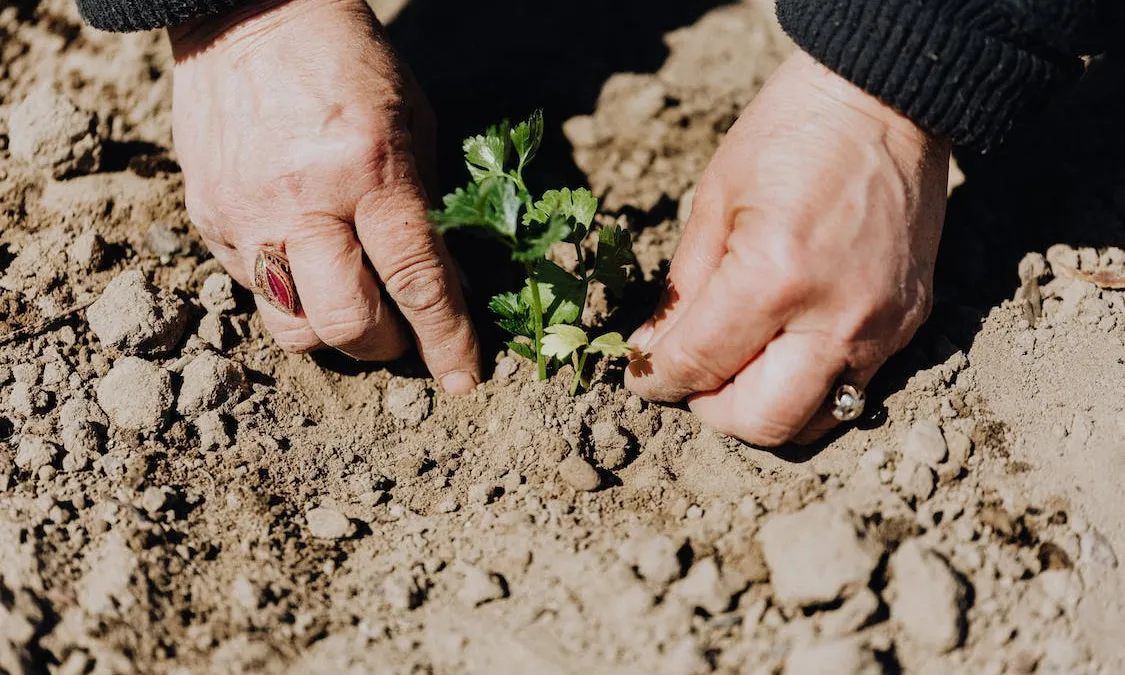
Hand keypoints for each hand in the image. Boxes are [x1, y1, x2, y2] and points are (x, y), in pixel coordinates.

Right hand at [168, 0, 478, 392]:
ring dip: (334, 335)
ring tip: (354, 306)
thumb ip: (427, 211)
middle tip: (402, 333)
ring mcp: (245, 214)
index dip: (446, 340)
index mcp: (368, 169)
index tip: (464, 380)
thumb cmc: (350, 65)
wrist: (248, 14)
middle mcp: (301, 201)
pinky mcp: (207, 219)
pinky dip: (292, 295)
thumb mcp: (413, 125)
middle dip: (387, 347)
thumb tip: (444, 289)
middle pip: (346, 324)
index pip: (415, 280)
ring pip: (291, 327)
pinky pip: (253, 291)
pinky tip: (309, 262)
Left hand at [625, 51, 949, 445]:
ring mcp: (881, 327)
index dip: (657, 380)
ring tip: (739, 368)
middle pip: (762, 421)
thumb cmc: (790, 134)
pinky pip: (852, 388)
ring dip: (764, 409)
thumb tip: (653, 353)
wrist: (886, 100)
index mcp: (774, 276)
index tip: (643, 375)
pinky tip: (785, 347)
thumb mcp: (714, 202)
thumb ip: (682, 290)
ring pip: (814, 421)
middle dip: (712, 410)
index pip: (700, 365)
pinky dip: (808, 385)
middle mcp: (835, 316)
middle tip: (693, 379)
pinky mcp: (910, 324)